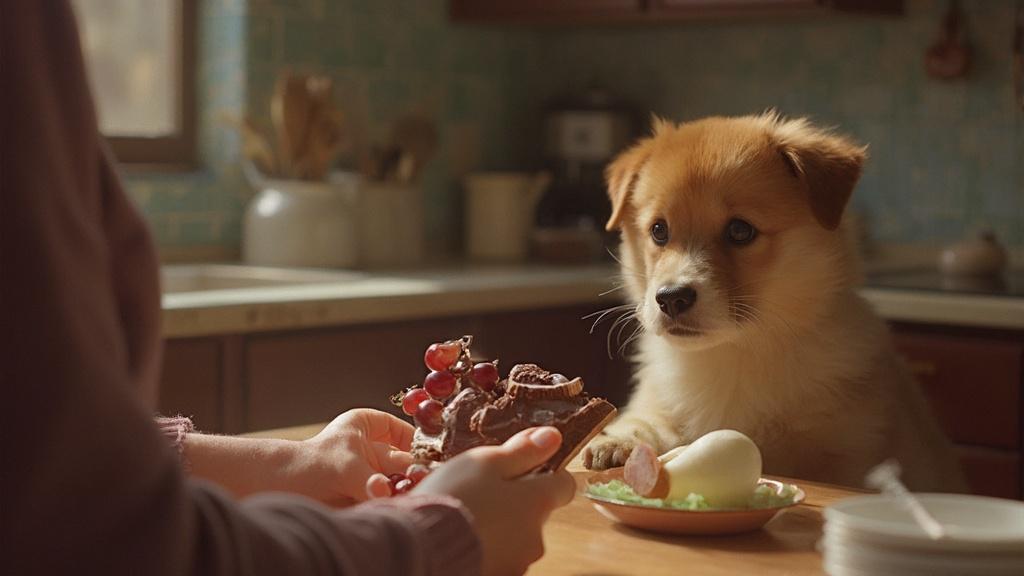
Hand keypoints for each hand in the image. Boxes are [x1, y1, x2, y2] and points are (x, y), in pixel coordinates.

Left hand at [293, 409, 414, 505]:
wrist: (282, 489)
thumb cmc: (308, 466)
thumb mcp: (344, 468)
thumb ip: (370, 481)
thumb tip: (385, 492)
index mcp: (367, 425)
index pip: (403, 430)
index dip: (418, 443)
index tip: (432, 457)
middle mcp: (373, 448)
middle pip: (404, 460)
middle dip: (413, 473)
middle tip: (424, 484)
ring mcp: (371, 472)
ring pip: (399, 481)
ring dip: (404, 490)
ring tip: (413, 497)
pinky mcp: (368, 494)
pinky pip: (390, 497)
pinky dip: (395, 503)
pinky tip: (401, 506)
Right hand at [412, 427, 575, 575]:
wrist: (420, 546)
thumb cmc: (453, 497)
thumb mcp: (484, 462)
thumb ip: (522, 451)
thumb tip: (552, 437)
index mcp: (537, 503)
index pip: (564, 485)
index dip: (546, 471)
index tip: (521, 467)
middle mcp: (535, 537)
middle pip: (536, 512)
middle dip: (515, 501)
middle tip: (480, 490)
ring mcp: (517, 562)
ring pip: (516, 535)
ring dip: (499, 524)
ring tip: (466, 514)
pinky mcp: (499, 575)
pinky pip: (498, 555)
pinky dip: (485, 545)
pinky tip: (462, 536)